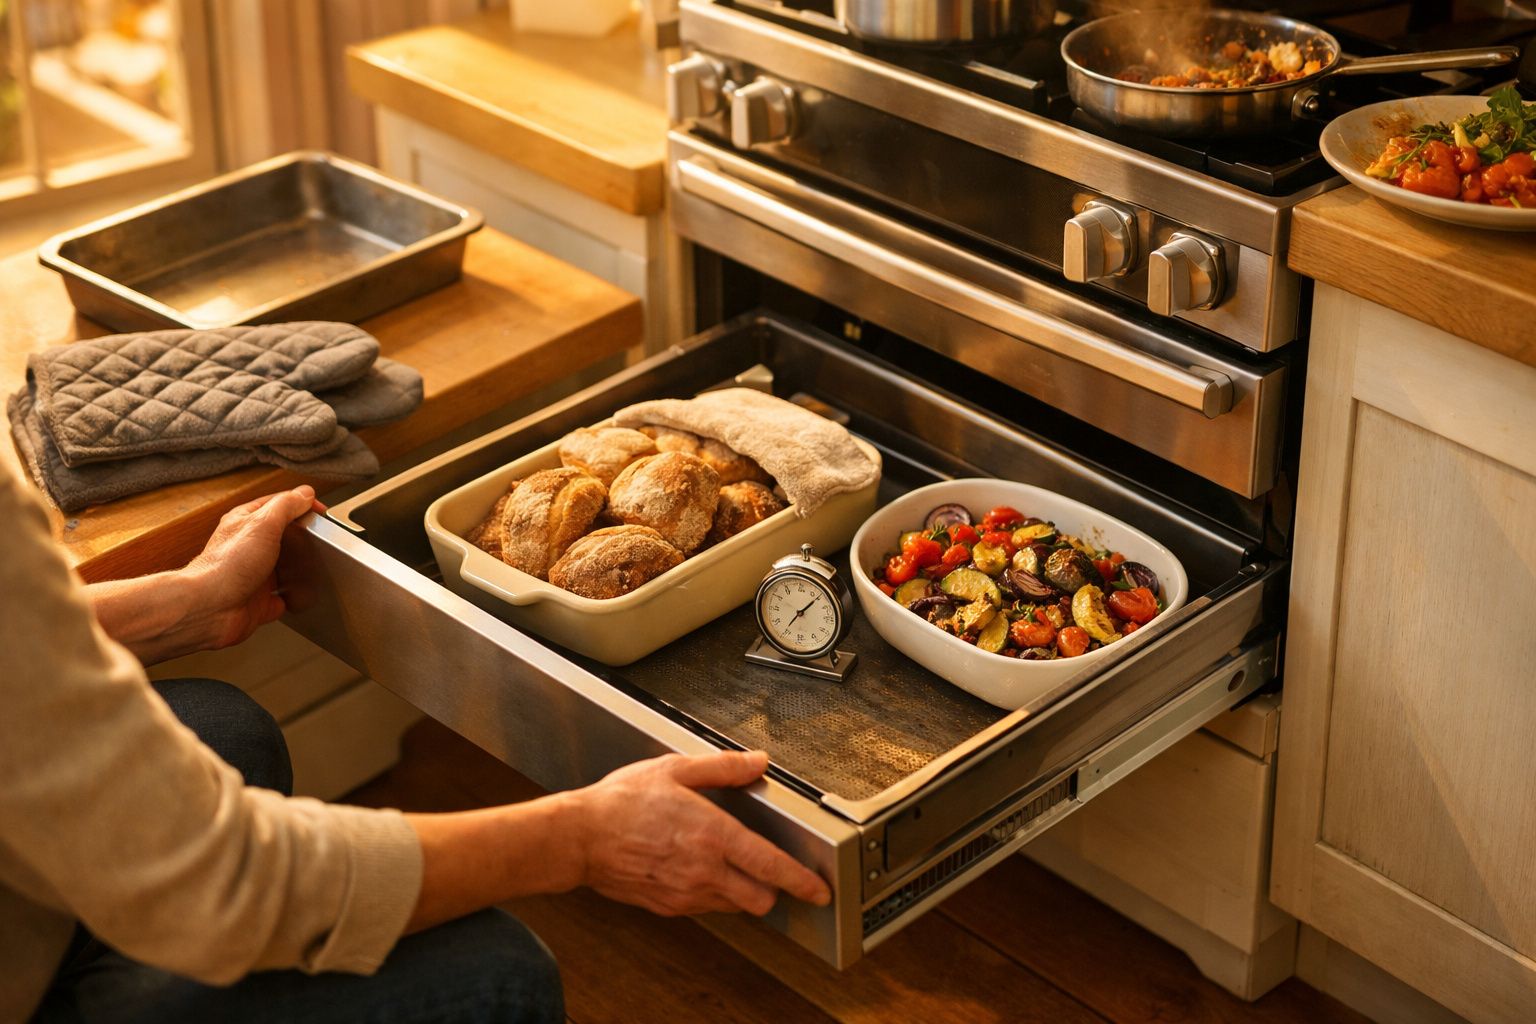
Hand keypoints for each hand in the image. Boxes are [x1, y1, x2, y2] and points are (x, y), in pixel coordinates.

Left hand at [183, 486, 324, 649]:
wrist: (210, 608)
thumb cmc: (226, 566)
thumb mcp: (263, 523)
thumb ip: (286, 506)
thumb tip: (305, 493)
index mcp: (245, 522)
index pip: (277, 504)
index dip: (301, 504)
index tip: (320, 511)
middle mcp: (247, 547)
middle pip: (282, 535)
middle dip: (302, 537)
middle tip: (319, 537)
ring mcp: (253, 575)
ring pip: (283, 567)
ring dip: (299, 568)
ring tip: (313, 565)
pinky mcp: (257, 601)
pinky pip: (281, 598)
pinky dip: (292, 597)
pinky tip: (299, 595)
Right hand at [565, 750, 831, 916]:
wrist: (579, 837)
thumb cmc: (621, 802)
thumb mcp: (675, 769)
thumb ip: (723, 768)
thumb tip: (758, 762)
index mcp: (713, 835)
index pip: (771, 867)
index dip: (802, 882)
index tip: (819, 890)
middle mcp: (704, 871)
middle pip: (761, 900)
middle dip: (773, 889)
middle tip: (771, 872)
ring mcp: (686, 894)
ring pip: (734, 907)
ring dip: (741, 892)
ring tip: (727, 864)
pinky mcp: (668, 907)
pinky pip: (706, 908)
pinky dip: (713, 895)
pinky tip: (697, 870)